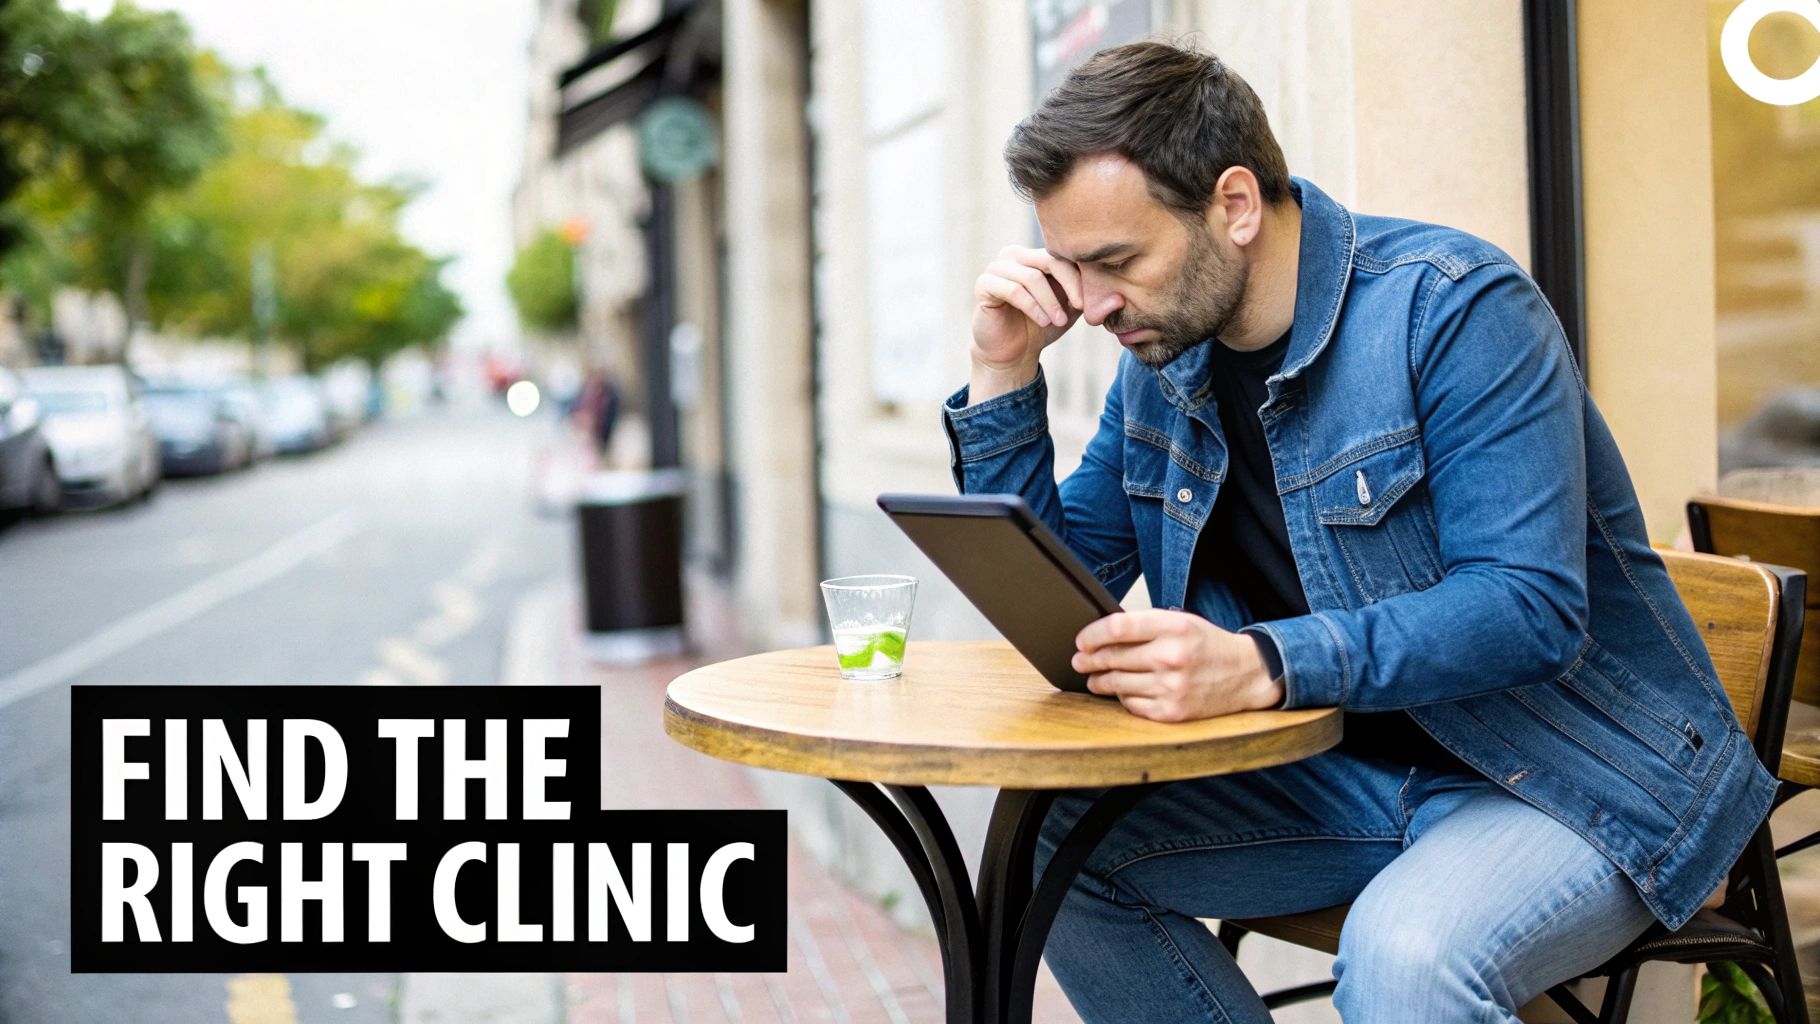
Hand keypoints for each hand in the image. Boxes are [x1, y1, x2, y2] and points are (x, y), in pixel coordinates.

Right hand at [969, 245, 1083, 394]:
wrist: (1012, 353)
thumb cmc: (1042, 326)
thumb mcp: (1072, 311)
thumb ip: (1093, 301)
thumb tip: (1120, 299)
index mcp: (1035, 254)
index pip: (1063, 254)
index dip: (1079, 277)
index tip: (1088, 303)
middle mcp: (1014, 255)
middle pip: (1048, 260)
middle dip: (1069, 286)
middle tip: (1080, 309)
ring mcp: (997, 267)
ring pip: (1031, 277)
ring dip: (1049, 301)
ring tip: (1058, 321)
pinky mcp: (984, 285)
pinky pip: (1012, 290)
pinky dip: (1032, 307)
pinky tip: (1042, 322)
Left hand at [1071, 610, 1283, 721]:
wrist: (1246, 674)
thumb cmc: (1207, 645)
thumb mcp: (1181, 622)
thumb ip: (1145, 625)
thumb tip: (1100, 636)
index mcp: (1173, 627)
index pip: (1117, 627)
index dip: (1092, 634)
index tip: (1081, 640)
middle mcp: (1171, 657)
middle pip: (1112, 657)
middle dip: (1088, 660)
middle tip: (1079, 661)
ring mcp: (1171, 687)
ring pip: (1116, 684)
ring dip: (1099, 681)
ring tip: (1094, 678)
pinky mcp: (1172, 712)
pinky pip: (1131, 704)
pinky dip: (1123, 697)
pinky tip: (1123, 691)